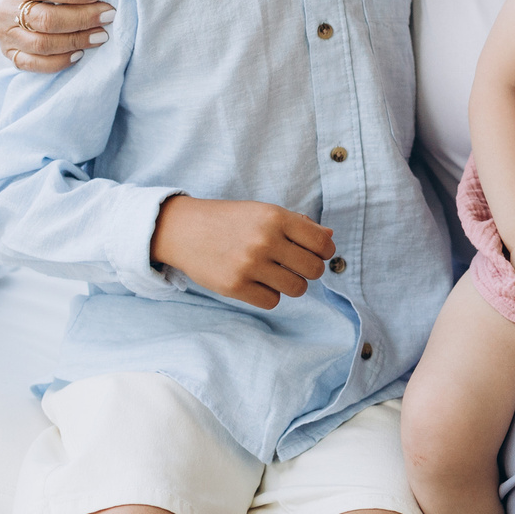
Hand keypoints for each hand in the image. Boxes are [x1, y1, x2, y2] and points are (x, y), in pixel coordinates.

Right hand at [0, 0, 113, 71]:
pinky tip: (81, 54)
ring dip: (76, 41)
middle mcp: (7, 7)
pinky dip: (58, 62)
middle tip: (111, 15)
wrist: (27, 2)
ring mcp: (7, 33)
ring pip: (41, 44)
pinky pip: (32, 65)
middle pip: (45, 20)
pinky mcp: (11, 54)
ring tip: (103, 35)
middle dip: (82, 19)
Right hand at [151, 196, 332, 309]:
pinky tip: (257, 282)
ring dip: (291, 285)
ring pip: (297, 289)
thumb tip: (329, 237)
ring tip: (276, 274)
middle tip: (296, 266)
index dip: (325, 252)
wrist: (185, 230)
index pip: (322, 243)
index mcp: (275, 217)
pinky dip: (269, 295)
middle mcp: (264, 240)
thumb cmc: (231, 221)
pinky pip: (272, 301)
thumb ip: (299, 224)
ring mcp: (249, 265)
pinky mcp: (234, 286)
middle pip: (314, 270)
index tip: (316, 254)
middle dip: (310, 271)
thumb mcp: (265, 212)